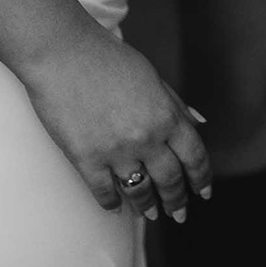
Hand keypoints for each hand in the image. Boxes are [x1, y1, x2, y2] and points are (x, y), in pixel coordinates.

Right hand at [21, 31, 213, 217]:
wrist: (62, 52)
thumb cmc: (107, 59)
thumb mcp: (153, 77)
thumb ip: (176, 104)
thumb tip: (199, 123)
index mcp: (167, 116)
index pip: (195, 157)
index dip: (202, 179)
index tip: (203, 194)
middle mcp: (147, 137)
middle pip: (170, 180)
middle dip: (177, 201)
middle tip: (178, 214)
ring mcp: (116, 150)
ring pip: (139, 191)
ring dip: (147, 207)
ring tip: (149, 213)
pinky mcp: (86, 159)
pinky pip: (104, 192)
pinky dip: (111, 203)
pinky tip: (115, 207)